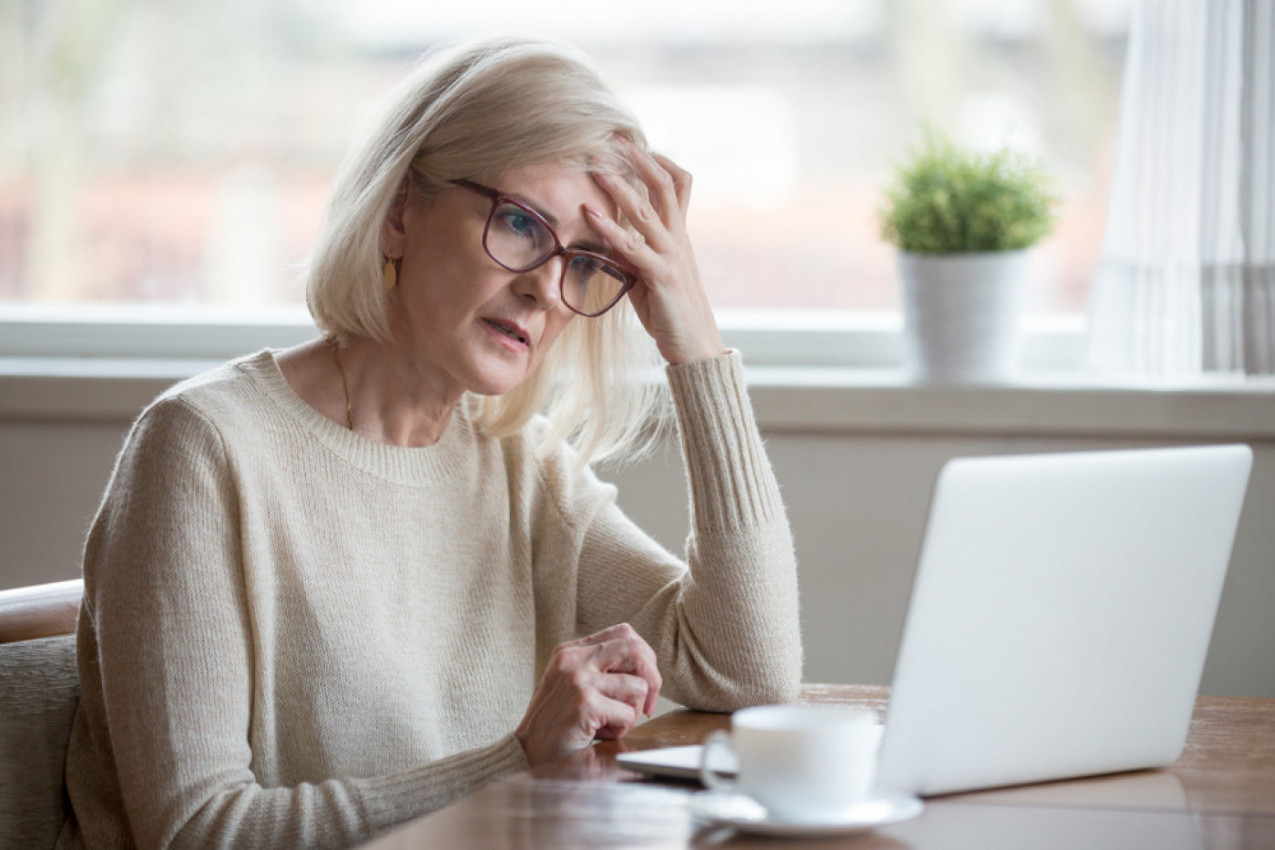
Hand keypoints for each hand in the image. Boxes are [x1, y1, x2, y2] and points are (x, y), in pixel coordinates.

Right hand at [515, 623, 662, 765]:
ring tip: (608, 724)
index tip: (644, 683)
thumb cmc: (556, 723)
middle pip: (635, 649)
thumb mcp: (572, 683)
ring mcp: (579, 680)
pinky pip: (629, 714)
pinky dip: (621, 730)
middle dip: (652, 678)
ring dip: (632, 712)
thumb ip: (600, 668)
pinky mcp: (585, 704)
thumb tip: (645, 664)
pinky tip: (599, 734)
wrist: (528, 754)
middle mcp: (574, 660)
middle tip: (646, 705)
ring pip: (638, 687)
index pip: (624, 633)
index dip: (644, 657)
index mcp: (570, 651)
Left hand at [586, 140, 724, 364]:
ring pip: (646, 210)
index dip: (660, 162)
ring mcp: (673, 256)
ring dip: (619, 186)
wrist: (695, 346)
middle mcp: (679, 239)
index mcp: (679, 236)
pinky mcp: (662, 276)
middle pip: (663, 186)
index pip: (678, 186)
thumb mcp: (648, 275)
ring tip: (596, 166)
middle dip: (638, 159)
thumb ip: (632, 253)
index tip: (637, 144)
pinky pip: (633, 247)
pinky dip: (609, 228)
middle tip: (614, 137)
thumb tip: (607, 237)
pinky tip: (590, 214)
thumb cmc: (670, 312)